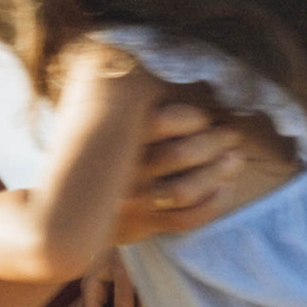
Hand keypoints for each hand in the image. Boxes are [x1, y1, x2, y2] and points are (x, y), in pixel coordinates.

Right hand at [117, 95, 261, 238]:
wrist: (71, 204)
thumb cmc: (103, 148)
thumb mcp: (108, 118)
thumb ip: (142, 97)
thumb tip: (197, 82)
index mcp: (115, 138)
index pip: (160, 122)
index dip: (191, 118)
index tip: (203, 118)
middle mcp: (123, 172)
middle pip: (179, 155)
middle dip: (214, 142)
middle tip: (231, 135)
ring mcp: (134, 202)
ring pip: (185, 190)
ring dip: (217, 173)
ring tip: (235, 159)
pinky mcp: (143, 225)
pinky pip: (186, 219)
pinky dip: (213, 203)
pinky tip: (225, 187)